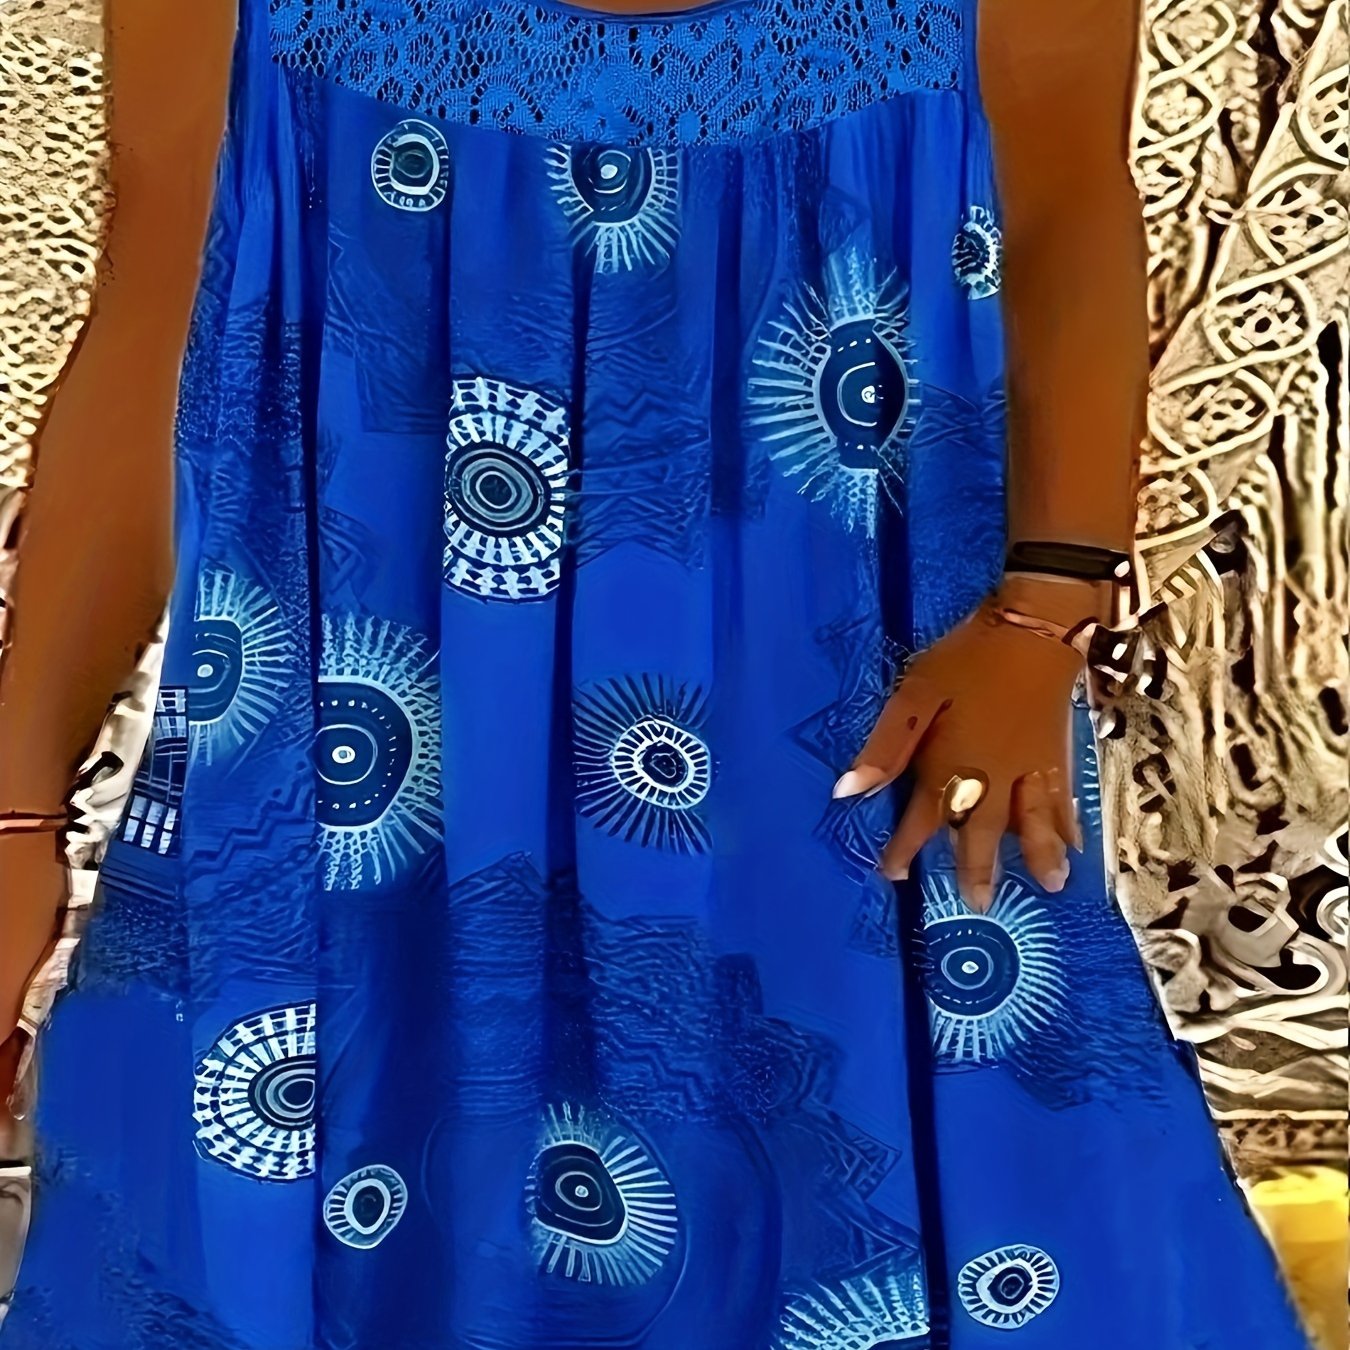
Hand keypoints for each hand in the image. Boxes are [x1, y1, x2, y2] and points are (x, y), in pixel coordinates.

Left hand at [834, 575, 1104, 910]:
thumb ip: (885, 748)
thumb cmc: (967, 660)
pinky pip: (1063, 799)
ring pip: (1033, 824)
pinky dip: (1068, 824)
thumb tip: (847, 792)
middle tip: (977, 902)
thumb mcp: (915, 695)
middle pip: (982, 832)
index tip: (890, 874)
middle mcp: (992, 779)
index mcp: (952, 766)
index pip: (923, 818)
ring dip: (1038, 856)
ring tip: (1051, 887)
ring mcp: (1030, 770)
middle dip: (977, 867)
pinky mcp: (1057, 755)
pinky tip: (1076, 843)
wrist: (1034, 630)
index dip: (904, 848)